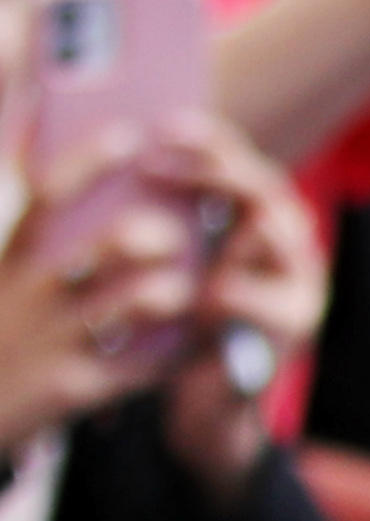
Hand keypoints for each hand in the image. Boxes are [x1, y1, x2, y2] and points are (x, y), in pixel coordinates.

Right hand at [0, 140, 199, 442]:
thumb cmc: (1, 331)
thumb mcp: (2, 277)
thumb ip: (40, 229)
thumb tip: (74, 151)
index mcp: (15, 260)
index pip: (51, 195)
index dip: (91, 160)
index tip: (131, 133)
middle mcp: (37, 294)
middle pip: (112, 242)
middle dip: (157, 229)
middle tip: (173, 232)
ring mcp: (59, 340)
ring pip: (143, 297)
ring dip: (177, 286)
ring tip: (183, 289)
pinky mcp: (78, 387)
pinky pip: (149, 361)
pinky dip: (181, 348)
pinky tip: (198, 338)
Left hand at [136, 121, 315, 502]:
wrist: (203, 406)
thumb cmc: (180, 329)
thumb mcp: (178, 266)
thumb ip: (172, 222)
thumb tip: (124, 162)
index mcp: (260, 223)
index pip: (245, 161)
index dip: (211, 139)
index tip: (165, 122)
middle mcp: (291, 245)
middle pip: (265, 187)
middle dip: (213, 169)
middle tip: (156, 163)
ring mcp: (299, 284)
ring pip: (276, 231)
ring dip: (222, 221)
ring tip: (166, 223)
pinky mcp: (290, 329)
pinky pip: (256, 299)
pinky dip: (224, 293)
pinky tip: (192, 294)